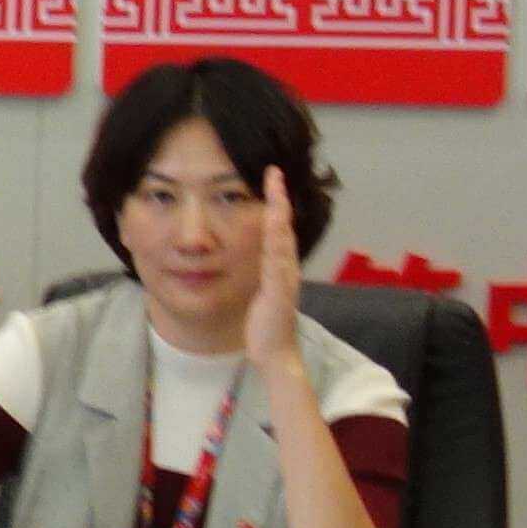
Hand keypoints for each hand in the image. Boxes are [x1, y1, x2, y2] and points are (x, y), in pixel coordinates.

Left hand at [242, 168, 309, 375]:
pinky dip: (276, 242)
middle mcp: (285, 268)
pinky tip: (274, 225)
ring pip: (282, 240)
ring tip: (275, 188)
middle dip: (279, 199)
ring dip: (279, 213)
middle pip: (283, 227)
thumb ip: (255, 271)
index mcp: (278, 266)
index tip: (269, 179)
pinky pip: (277, 263)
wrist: (274, 355)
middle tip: (274, 172)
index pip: (276, 229)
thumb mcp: (256, 290)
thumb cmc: (263, 325)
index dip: (274, 204)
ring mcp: (284, 279)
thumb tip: (241, 252)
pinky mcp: (279, 293)